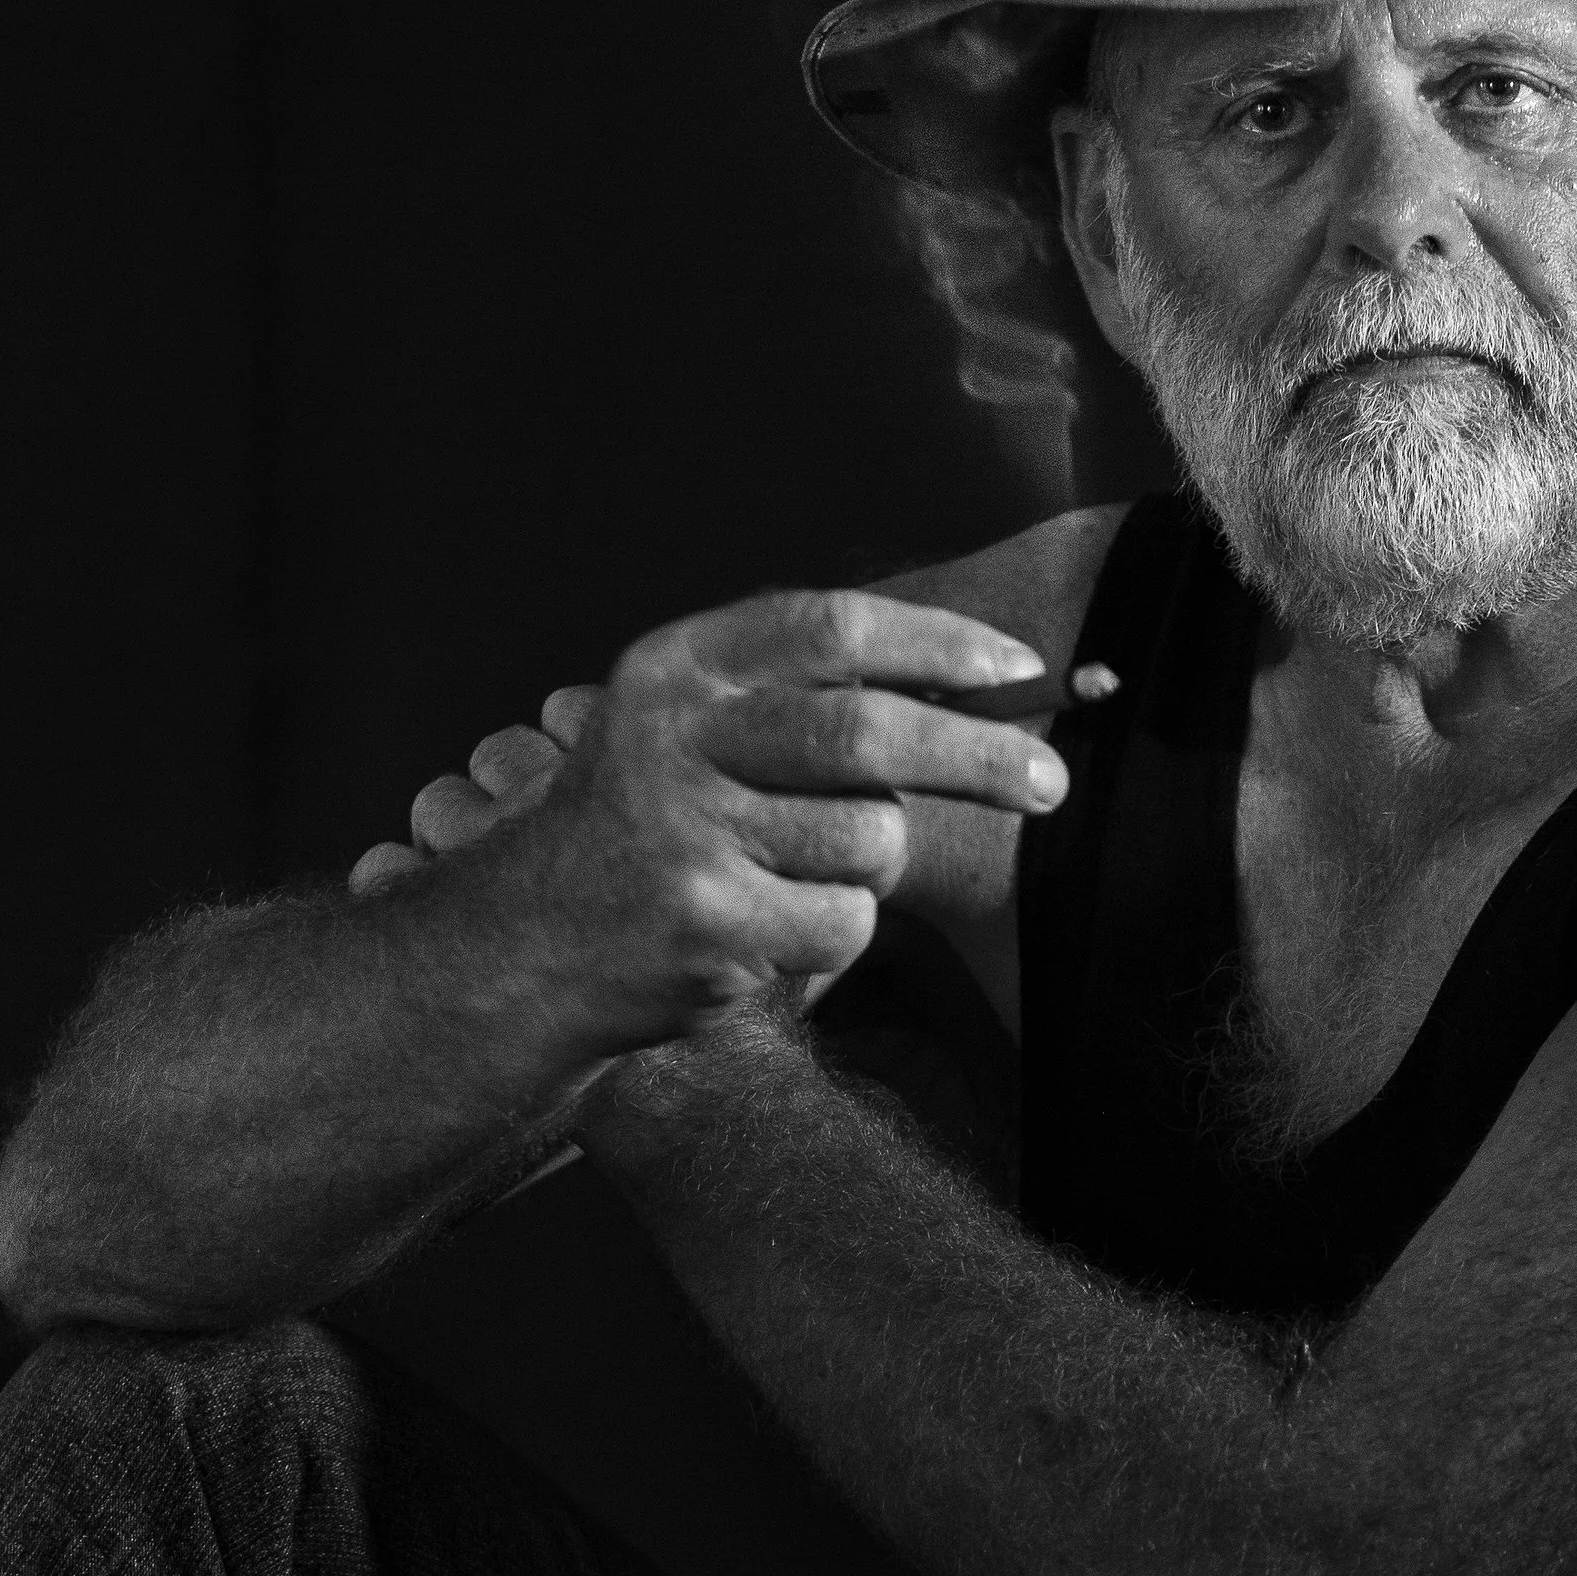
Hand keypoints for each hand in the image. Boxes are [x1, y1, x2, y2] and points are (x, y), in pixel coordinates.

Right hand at [349, 588, 1066, 1055]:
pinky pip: (848, 922)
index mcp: (675, 667)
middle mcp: (674, 739)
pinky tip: (773, 930)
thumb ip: (799, 692)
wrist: (524, 947)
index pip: (831, 628)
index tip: (1017, 669)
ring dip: (872, 866)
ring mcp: (687, 834)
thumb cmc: (644, 828)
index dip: (938, 643)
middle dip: (981, 757)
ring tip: (801, 876)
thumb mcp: (688, 725)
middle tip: (1051, 783)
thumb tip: (988, 684)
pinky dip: (840, 934)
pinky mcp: (707, 923)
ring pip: (869, 838)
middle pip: (868, 733)